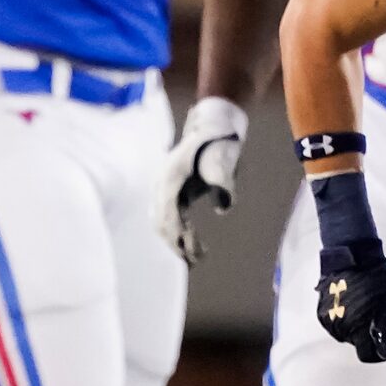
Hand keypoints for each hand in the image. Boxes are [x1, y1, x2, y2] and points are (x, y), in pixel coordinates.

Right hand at [157, 97, 245, 264]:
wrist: (213, 124)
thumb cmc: (220, 142)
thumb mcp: (225, 160)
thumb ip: (223, 182)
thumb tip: (224, 208)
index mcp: (171, 178)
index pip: (168, 216)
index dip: (179, 238)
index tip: (194, 253)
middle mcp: (163, 184)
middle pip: (161, 222)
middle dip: (176, 244)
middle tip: (196, 261)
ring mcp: (165, 186)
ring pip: (162, 221)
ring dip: (175, 240)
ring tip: (194, 257)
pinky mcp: (173, 189)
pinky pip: (169, 215)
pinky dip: (177, 231)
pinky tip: (190, 240)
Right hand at [317, 243, 385, 363]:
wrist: (352, 256)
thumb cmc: (375, 280)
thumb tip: (384, 353)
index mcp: (357, 330)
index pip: (366, 355)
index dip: (379, 352)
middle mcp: (339, 329)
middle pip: (356, 343)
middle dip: (368, 335)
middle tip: (380, 317)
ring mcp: (327, 319)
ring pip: (345, 333)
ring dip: (356, 326)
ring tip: (367, 307)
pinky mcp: (321, 309)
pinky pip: (335, 322)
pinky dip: (345, 317)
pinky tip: (354, 303)